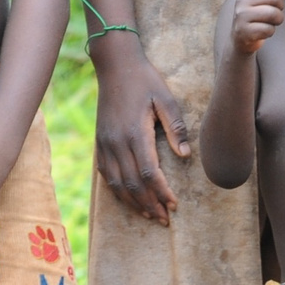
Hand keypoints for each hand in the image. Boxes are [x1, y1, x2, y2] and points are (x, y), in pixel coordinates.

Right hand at [92, 41, 186, 224]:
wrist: (115, 65)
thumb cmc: (145, 80)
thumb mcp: (166, 98)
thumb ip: (176, 127)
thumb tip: (185, 155)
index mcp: (135, 132)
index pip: (149, 173)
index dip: (162, 192)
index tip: (175, 205)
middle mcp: (117, 142)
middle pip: (132, 184)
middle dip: (150, 204)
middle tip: (165, 219)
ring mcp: (105, 143)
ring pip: (116, 184)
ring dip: (133, 203)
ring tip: (149, 215)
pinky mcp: (99, 142)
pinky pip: (106, 174)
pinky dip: (118, 191)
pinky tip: (129, 199)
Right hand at [230, 0, 284, 54]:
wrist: (242, 37)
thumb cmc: (259, 13)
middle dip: (281, 8)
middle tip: (274, 12)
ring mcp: (241, 15)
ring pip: (273, 14)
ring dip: (277, 21)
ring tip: (269, 22)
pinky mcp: (243, 31)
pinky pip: (268, 29)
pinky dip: (270, 32)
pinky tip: (263, 31)